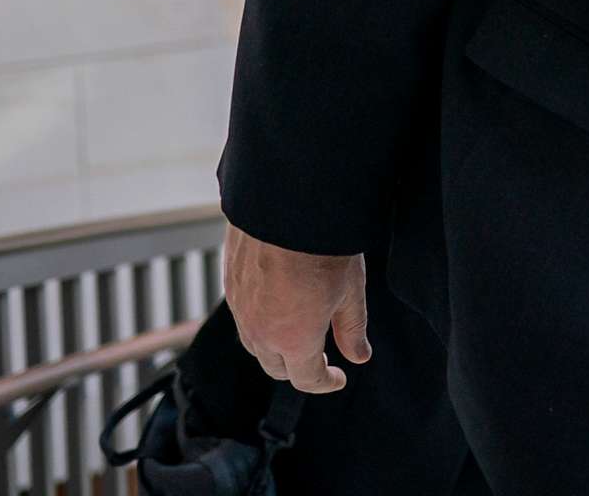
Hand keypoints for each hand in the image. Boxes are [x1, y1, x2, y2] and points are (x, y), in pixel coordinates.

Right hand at [223, 224, 370, 393]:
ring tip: (298, 330)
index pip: (306, 379)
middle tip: (320, 355)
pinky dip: (260, 321)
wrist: (286, 205)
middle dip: (299, 368)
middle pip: (276, 367)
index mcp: (293, 340)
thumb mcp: (351, 290)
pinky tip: (277, 303)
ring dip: (276, 347)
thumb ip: (353, 328)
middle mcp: (260, 332)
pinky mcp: (229, 285)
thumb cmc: (325, 247)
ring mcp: (240, 309)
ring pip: (255, 344)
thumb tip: (359, 357)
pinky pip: (243, 317)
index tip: (338, 377)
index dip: (325, 382)